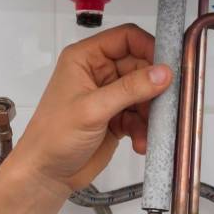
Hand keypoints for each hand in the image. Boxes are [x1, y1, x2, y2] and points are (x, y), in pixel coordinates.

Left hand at [12, 24, 172, 191]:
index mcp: (86, 58)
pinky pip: (141, 115)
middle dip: (154, 87)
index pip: (126, 38)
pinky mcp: (117, 117)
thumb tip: (164, 72)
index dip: (149, 47)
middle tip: (167, 104)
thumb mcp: (93, 109)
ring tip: (150, 130)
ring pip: (144, 93)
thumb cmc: (54, 136)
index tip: (168, 66)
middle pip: (141, 67)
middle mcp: (99, 72)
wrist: (45, 175)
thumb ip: (130, 89)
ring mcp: (109, 95)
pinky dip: (144, 128)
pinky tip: (140, 143)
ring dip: (151, 113)